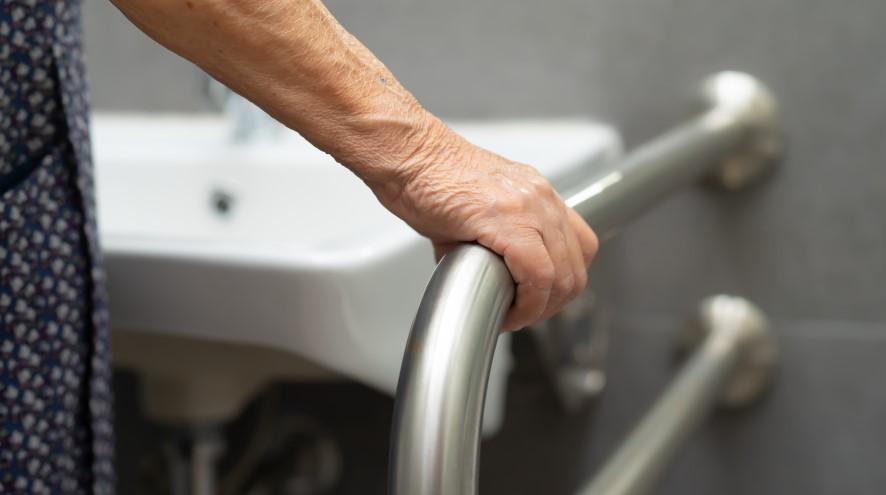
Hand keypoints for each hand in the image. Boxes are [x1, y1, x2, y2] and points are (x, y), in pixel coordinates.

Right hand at [374, 121, 598, 330]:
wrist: (408, 155)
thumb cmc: (428, 178)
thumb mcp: (475, 208)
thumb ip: (492, 239)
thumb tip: (483, 276)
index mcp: (537, 194)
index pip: (579, 246)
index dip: (562, 283)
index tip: (536, 301)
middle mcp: (541, 197)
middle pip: (576, 268)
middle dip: (551, 304)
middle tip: (521, 314)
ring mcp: (529, 206)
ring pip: (562, 276)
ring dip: (539, 308)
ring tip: (512, 315)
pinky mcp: (508, 220)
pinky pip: (538, 275)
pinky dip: (526, 304)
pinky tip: (504, 311)